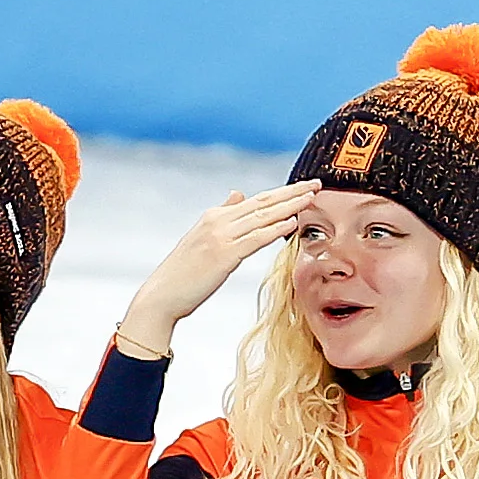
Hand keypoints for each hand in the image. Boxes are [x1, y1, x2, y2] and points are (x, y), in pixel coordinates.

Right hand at [116, 183, 318, 360]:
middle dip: (292, 193)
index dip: (282, 192)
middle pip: (263, 202)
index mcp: (214, 216)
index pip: (256, 200)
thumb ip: (223, 215)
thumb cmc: (183, 272)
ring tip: (311, 198)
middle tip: (316, 184)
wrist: (162, 294)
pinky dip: (275, 229)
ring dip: (290, 206)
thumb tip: (238, 194)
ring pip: (262, 217)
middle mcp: (218, 221)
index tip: (303, 187)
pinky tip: (292, 223)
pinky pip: (255, 238)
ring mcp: (220, 236)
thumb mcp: (202, 237)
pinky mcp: (223, 255)